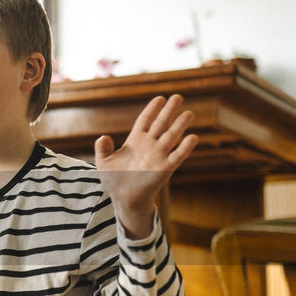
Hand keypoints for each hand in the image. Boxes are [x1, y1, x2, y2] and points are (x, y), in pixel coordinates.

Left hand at [94, 94, 197, 237]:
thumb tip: (103, 137)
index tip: (160, 98)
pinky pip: (177, 156)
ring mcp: (158, 156)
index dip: (152, 109)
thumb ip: (102, 148)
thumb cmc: (114, 180)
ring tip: (188, 113)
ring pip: (171, 136)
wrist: (123, 198)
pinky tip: (192, 137)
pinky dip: (185, 147)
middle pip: (161, 124)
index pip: (145, 120)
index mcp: (135, 141)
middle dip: (169, 111)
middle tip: (178, 97)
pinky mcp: (165, 168)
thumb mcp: (103, 162)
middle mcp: (149, 145)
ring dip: (180, 125)